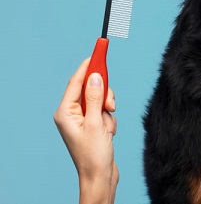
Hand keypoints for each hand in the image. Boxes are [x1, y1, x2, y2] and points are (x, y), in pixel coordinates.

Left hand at [54, 58, 117, 203]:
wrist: (100, 176)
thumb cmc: (93, 154)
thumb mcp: (96, 123)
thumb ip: (96, 97)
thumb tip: (95, 76)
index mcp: (65, 112)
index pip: (77, 81)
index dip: (89, 65)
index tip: (98, 50)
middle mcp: (71, 114)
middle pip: (90, 89)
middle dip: (104, 95)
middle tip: (110, 105)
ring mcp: (81, 119)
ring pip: (100, 99)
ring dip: (107, 110)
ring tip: (107, 127)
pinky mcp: (91, 124)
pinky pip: (103, 111)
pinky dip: (109, 119)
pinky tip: (108, 132)